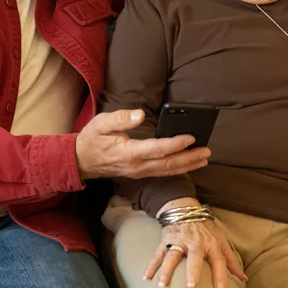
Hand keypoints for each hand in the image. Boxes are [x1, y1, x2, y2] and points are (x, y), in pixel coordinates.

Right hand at [75, 109, 210, 179]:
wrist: (80, 161)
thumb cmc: (92, 140)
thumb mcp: (101, 124)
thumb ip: (120, 118)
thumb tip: (139, 114)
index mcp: (130, 152)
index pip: (158, 149)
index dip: (176, 144)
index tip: (191, 137)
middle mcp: (138, 166)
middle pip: (169, 163)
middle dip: (190, 157)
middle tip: (207, 151)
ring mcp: (139, 172)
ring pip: (168, 170)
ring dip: (188, 165)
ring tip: (204, 159)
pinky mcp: (140, 173)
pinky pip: (163, 173)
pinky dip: (178, 169)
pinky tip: (188, 165)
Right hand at [144, 199, 245, 287]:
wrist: (186, 210)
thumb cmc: (207, 230)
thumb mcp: (221, 241)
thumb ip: (231, 261)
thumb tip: (243, 279)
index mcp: (211, 244)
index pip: (218, 260)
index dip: (220, 275)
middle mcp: (196, 242)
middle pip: (195, 256)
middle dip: (193, 270)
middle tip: (191, 285)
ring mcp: (179, 241)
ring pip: (172, 255)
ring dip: (166, 270)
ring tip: (161, 284)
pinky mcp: (166, 240)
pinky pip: (158, 254)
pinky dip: (151, 265)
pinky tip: (146, 277)